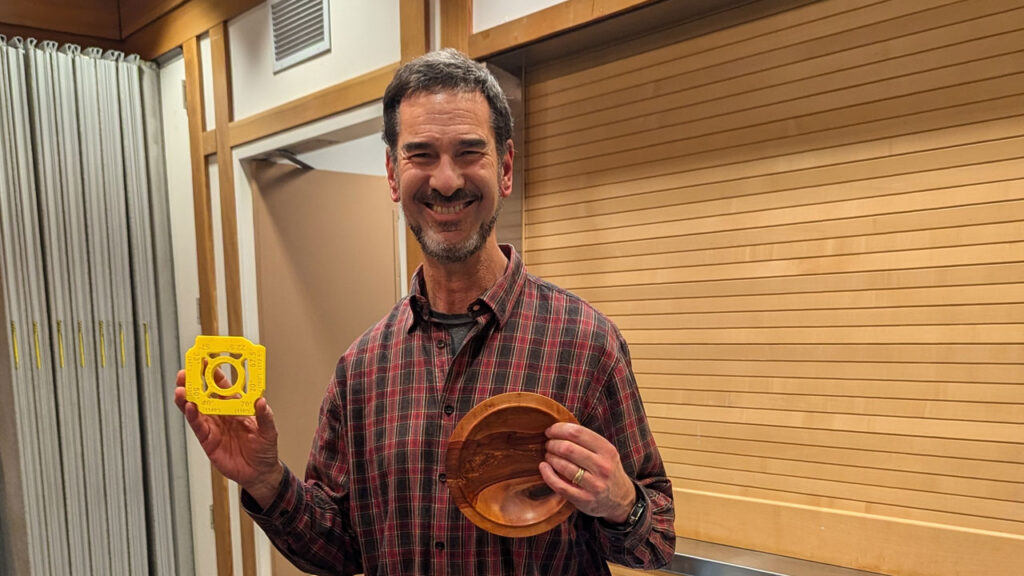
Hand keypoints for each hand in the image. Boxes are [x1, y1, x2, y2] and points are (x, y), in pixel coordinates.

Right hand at [174, 368, 283, 507]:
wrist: (259, 473)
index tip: (204, 360)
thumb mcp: (269, 430)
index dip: (212, 373)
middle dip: (193, 383)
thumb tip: (261, 401)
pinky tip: (189, 407)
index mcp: (236, 405)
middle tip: (184, 372)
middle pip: (203, 394)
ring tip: (181, 388)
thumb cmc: (265, 449)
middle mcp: (221, 413)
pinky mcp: (208, 440)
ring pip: (196, 409)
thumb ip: (265, 416)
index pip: (221, 385)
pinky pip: (198, 426)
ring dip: (187, 398)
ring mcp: (213, 426)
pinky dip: (192, 416)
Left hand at [538, 422, 635, 523]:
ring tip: (548, 456)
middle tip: (548, 445)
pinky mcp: (584, 499)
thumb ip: (586, 440)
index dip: (558, 429)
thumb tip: (557, 428)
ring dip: (550, 458)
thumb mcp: (605, 452)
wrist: (621, 499)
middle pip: (567, 448)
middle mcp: (602, 466)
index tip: (550, 431)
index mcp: (607, 450)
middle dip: (552, 444)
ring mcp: (594, 485)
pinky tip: (544, 468)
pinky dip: (547, 474)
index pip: (577, 432)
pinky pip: (560, 485)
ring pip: (563, 466)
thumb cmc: (606, 470)